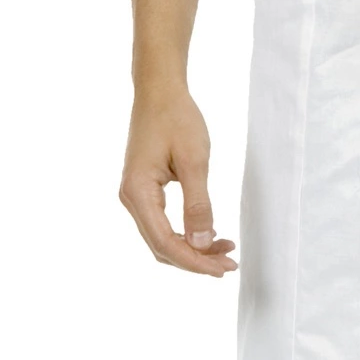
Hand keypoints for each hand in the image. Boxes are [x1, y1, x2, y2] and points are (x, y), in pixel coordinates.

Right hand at [119, 87, 237, 274]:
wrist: (159, 91)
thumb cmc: (176, 118)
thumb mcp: (194, 161)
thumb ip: (198, 205)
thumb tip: (201, 244)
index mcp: (138, 192)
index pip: (164, 242)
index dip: (194, 261)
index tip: (222, 268)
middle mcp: (130, 198)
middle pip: (161, 246)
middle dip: (195, 260)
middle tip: (229, 264)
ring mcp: (134, 195)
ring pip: (161, 238)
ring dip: (191, 249)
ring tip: (224, 251)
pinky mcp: (143, 190)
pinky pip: (161, 223)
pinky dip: (185, 234)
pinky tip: (208, 235)